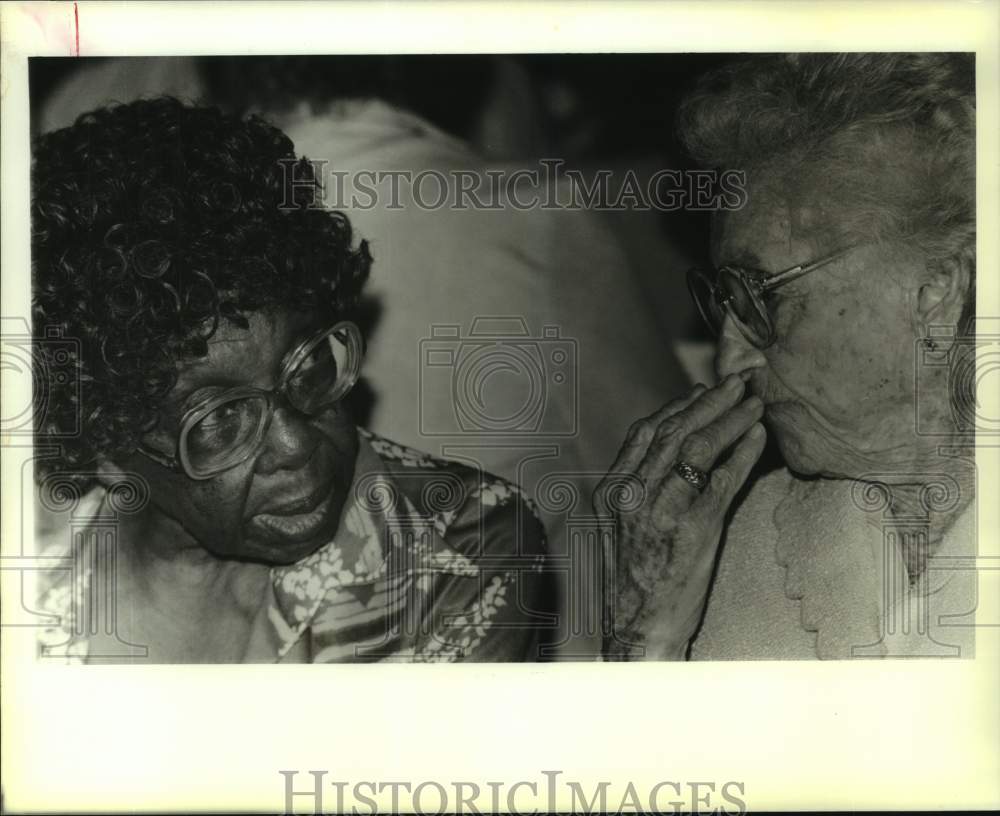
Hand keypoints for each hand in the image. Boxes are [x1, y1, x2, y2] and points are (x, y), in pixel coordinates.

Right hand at [594, 373, 766, 659]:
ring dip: (729, 419)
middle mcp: (632, 494)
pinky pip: (723, 479)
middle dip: (709, 400)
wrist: (639, 629)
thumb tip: (672, 452)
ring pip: (697, 447)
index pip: (645, 432)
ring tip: (753, 402)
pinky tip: (758, 437)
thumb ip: (640, 489)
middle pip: (674, 431)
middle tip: (737, 381)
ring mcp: (662, 510)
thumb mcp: (623, 528)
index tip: (702, 389)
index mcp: (612, 491)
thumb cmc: (635, 581)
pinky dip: (742, 453)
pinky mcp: (694, 528)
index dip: (678, 405)